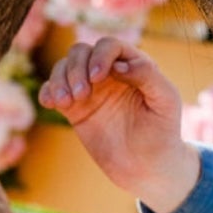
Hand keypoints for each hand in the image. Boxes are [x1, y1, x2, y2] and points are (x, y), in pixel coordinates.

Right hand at [38, 37, 198, 212]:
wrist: (146, 166)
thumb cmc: (162, 131)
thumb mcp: (166, 101)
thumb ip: (148, 75)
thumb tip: (118, 65)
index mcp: (133, 66)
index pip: (109, 46)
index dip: (100, 56)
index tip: (98, 78)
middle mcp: (109, 73)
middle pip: (81, 51)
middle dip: (77, 68)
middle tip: (82, 95)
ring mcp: (90, 90)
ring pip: (64, 67)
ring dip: (59, 79)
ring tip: (66, 102)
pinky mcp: (75, 108)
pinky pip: (52, 90)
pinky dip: (47, 91)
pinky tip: (52, 104)